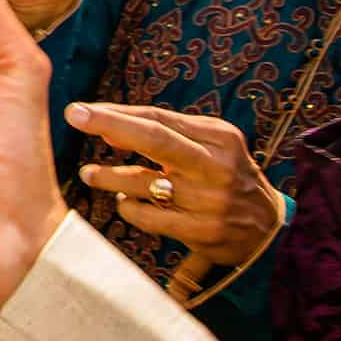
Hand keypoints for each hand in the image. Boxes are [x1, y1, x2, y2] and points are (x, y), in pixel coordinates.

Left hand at [67, 102, 282, 296]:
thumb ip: (165, 135)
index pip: (160, 118)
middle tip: (74, 116)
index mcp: (220, 137)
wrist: (267, 230)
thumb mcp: (208, 147)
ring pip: (143, 182)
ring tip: (90, 174)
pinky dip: (129, 207)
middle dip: (111, 124)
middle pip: (156, 139)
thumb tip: (109, 130)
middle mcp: (216, 166)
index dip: (118, 114)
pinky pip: (148, 217)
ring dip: (108, 176)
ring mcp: (209, 201)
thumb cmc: (223, 177)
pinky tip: (126, 202)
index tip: (81, 109)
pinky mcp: (201, 231)